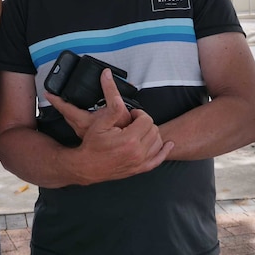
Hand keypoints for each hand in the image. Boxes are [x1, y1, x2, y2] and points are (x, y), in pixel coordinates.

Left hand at [48, 68, 131, 138]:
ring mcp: (84, 133)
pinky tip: (84, 111)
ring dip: (68, 111)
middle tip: (53, 95)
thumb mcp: (118, 109)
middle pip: (66, 114)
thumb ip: (111, 90)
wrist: (125, 149)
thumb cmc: (121, 133)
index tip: (48, 92)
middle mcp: (81, 128)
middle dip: (60, 104)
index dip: (55, 99)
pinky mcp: (89, 135)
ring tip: (65, 101)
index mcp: (84, 121)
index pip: (65, 108)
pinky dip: (77, 116)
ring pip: (71, 119)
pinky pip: (78, 123)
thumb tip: (106, 74)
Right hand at [51, 69, 173, 184]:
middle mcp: (138, 152)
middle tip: (133, 122)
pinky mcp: (139, 169)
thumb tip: (113, 85)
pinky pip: (158, 159)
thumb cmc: (92, 145)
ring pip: (158, 142)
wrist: (87, 167)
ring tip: (139, 131)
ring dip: (152, 134)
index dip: (139, 114)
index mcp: (130, 139)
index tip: (131, 114)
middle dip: (145, 123)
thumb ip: (112, 105)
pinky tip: (167, 145)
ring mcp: (140, 162)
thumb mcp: (100, 123)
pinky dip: (164, 151)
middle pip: (154, 130)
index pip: (146, 120)